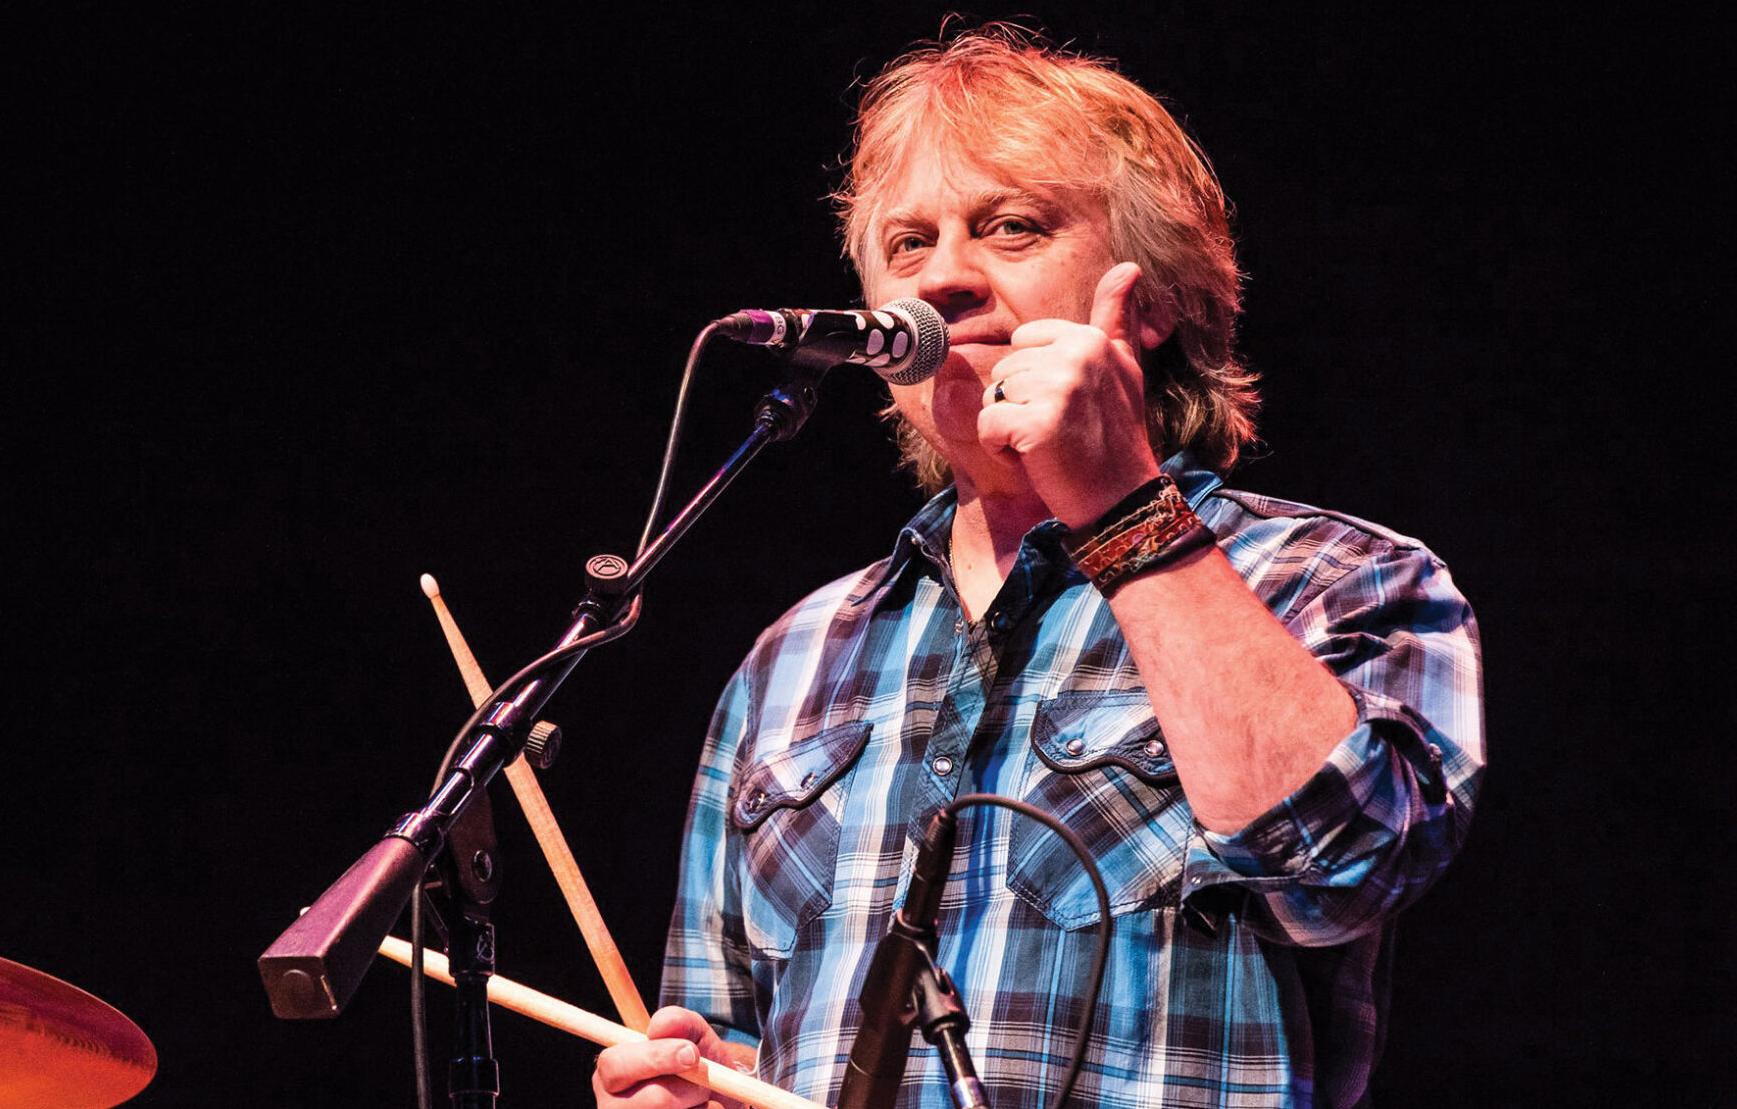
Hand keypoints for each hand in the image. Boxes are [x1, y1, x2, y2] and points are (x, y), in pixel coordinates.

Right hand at [592, 1006, 747, 1108]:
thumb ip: (679, 1023)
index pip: (615, 1065)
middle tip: (705, 1082)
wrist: (721, 1098)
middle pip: (650, 1101)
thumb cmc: (698, 1065)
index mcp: (612, 1072)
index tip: (691, 1053)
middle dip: (688, 1088)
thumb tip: (660, 1025)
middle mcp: (612, 1106)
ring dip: (702, 1106)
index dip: (656, 1058)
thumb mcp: (694, 1036)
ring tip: (703, 1098)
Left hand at [976, 261, 1161, 528]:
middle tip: (1060, 431)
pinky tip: (1036, 460)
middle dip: (1019, 406)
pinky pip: (987, 426)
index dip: (1033, 380)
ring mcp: (1059, 388)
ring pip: (992, 398)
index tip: (1067, 405)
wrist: (1122, 499)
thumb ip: (1116, 318)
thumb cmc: (1115, 436)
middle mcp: (1076, 355)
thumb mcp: (1122, 369)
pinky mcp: (1038, 423)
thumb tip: (1127, 266)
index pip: (1023, 342)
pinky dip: (1002, 451)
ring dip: (1010, 429)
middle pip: (1004, 370)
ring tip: (1049, 445)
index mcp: (1090, 339)